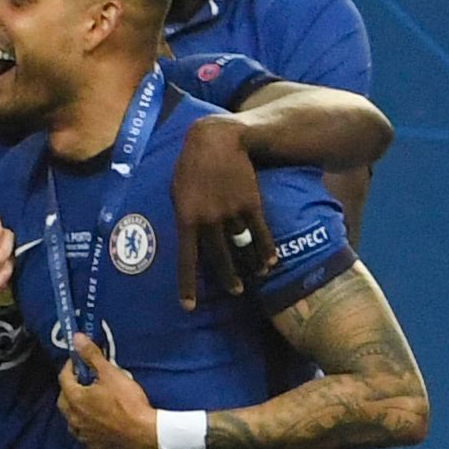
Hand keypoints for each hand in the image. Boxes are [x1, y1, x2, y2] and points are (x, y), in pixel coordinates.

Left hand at [58, 332, 159, 448]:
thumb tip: (77, 338)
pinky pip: (86, 438)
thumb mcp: (111, 374)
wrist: (149, 435)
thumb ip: (92, 356)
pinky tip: (98, 427)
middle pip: (64, 400)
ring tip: (90, 404)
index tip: (78, 361)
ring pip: (73, 421)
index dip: (70, 367)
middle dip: (71, 389)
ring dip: (78, 411)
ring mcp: (84, 437)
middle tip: (84, 382)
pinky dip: (88, 431)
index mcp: (74, 399)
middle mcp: (74, 420)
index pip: (63, 378)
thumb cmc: (129, 403)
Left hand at [169, 111, 272, 309]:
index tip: (188, 307)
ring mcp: (230, 213)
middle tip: (234, 291)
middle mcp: (208, 219)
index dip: (186, 284)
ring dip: (250, 265)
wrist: (216, 141)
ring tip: (256, 275)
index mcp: (185, 217)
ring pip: (242, 247)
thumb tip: (190, 239)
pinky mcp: (250, 205)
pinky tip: (271, 262)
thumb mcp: (177, 190)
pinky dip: (266, 250)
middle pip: (219, 258)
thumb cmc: (191, 166)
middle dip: (227, 278)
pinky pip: (261, 234)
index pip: (185, 258)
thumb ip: (184, 216)